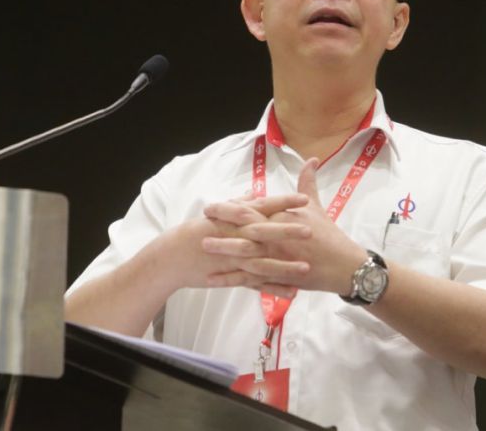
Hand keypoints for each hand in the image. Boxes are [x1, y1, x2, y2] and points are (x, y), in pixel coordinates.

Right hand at [159, 193, 311, 293]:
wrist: (173, 256)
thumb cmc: (195, 232)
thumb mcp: (216, 214)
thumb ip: (238, 203)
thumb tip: (253, 192)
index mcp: (234, 219)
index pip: (262, 207)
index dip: (283, 202)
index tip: (304, 198)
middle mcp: (235, 237)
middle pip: (265, 233)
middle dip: (289, 232)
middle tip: (312, 229)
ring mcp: (234, 258)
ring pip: (264, 262)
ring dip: (286, 266)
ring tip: (307, 267)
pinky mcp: (232, 276)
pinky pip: (256, 284)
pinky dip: (274, 289)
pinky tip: (292, 293)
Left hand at [202, 158, 366, 294]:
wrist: (344, 265)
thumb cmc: (329, 235)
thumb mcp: (317, 207)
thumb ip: (308, 183)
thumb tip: (311, 159)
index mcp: (282, 218)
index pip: (251, 209)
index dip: (229, 207)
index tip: (211, 206)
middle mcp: (276, 236)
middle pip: (243, 228)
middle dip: (220, 224)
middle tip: (201, 220)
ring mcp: (276, 258)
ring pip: (243, 253)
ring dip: (222, 250)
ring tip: (202, 246)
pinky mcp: (277, 276)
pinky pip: (250, 279)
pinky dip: (231, 279)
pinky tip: (212, 280)